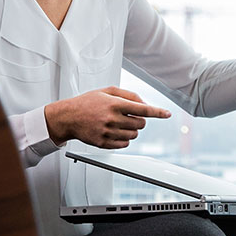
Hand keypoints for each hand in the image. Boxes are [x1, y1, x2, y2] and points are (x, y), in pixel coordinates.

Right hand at [43, 86, 170, 147]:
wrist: (68, 117)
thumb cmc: (88, 102)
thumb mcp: (107, 91)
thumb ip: (128, 95)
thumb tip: (144, 103)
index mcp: (114, 104)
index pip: (142, 109)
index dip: (157, 112)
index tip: (167, 114)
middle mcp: (111, 118)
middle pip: (140, 124)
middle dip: (139, 120)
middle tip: (129, 116)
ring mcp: (107, 132)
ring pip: (134, 135)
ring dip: (131, 130)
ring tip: (119, 123)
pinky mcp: (103, 143)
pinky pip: (124, 144)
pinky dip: (124, 138)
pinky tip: (115, 131)